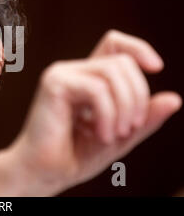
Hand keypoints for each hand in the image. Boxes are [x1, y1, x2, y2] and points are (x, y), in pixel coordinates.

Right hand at [6, 30, 181, 193]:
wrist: (44, 172)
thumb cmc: (75, 155)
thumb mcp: (121, 136)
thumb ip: (145, 118)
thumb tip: (174, 98)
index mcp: (89, 79)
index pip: (115, 44)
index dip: (139, 48)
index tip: (157, 68)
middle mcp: (74, 71)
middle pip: (122, 61)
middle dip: (137, 96)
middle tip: (129, 128)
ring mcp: (62, 74)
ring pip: (112, 72)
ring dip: (124, 109)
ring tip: (113, 135)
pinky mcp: (54, 84)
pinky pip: (97, 89)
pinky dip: (107, 115)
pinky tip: (100, 134)